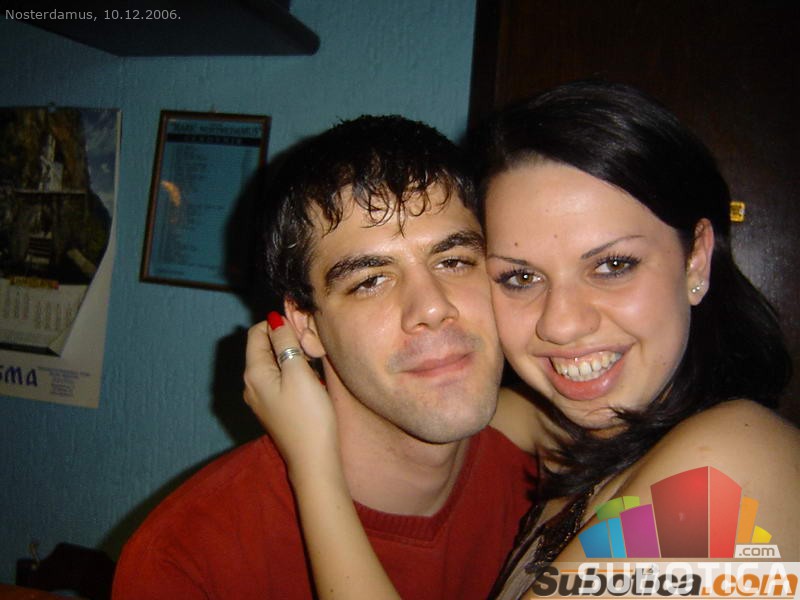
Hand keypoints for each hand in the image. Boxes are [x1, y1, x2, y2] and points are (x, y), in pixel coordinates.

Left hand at [243, 313, 338, 478]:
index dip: (278, 324)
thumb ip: (285, 343)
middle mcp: (250, 384)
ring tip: (312, 362)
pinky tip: (308, 380)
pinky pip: (277, 380)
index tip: (302, 330)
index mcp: (253, 372)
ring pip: (272, 364)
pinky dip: (291, 372)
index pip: (256, 333)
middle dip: (285, 340)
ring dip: (290, 357)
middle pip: (263, 348)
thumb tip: (275, 318)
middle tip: (311, 347)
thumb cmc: (309, 415)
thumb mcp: (298, 372)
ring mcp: (260, 399)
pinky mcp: (272, 409)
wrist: (313, 460)